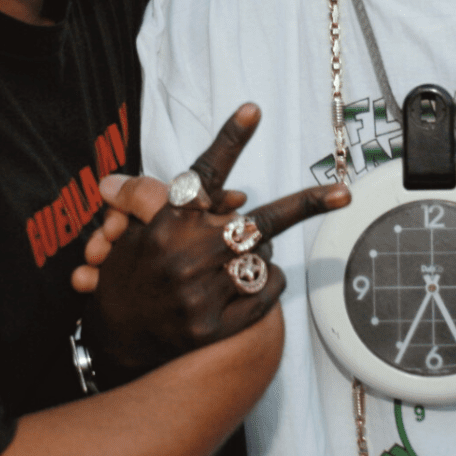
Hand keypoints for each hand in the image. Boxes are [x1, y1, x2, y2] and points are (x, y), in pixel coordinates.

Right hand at [78, 104, 349, 370]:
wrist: (112, 345)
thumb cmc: (130, 276)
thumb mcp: (134, 230)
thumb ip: (165, 202)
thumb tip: (213, 191)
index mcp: (166, 224)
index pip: (203, 174)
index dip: (229, 139)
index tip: (253, 110)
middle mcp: (186, 256)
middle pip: (261, 221)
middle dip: (306, 205)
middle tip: (343, 193)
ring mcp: (201, 294)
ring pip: (264, 258)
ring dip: (261, 252)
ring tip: (237, 256)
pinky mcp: (213, 328)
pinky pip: (265, 293)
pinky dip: (266, 282)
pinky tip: (247, 280)